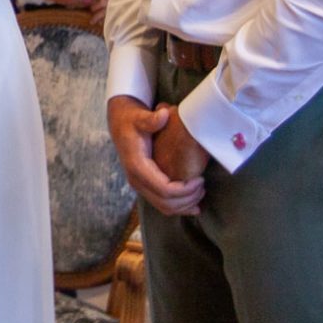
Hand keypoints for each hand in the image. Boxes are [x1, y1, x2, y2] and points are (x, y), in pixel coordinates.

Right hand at [109, 95, 207, 215]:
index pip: (164, 189)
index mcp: (137, 166)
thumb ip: (151, 119)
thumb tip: (163, 115)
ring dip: (184, 206)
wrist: (119, 124)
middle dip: (187, 199)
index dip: (185, 189)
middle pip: (165, 203)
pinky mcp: (144, 186)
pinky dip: (178, 207)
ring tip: (200, 193)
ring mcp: (139, 185)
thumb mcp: (140, 117)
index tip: (200, 179)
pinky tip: (192, 204)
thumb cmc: (132, 121)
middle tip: (203, 186)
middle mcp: (136, 180)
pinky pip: (162, 204)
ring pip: (164, 207)